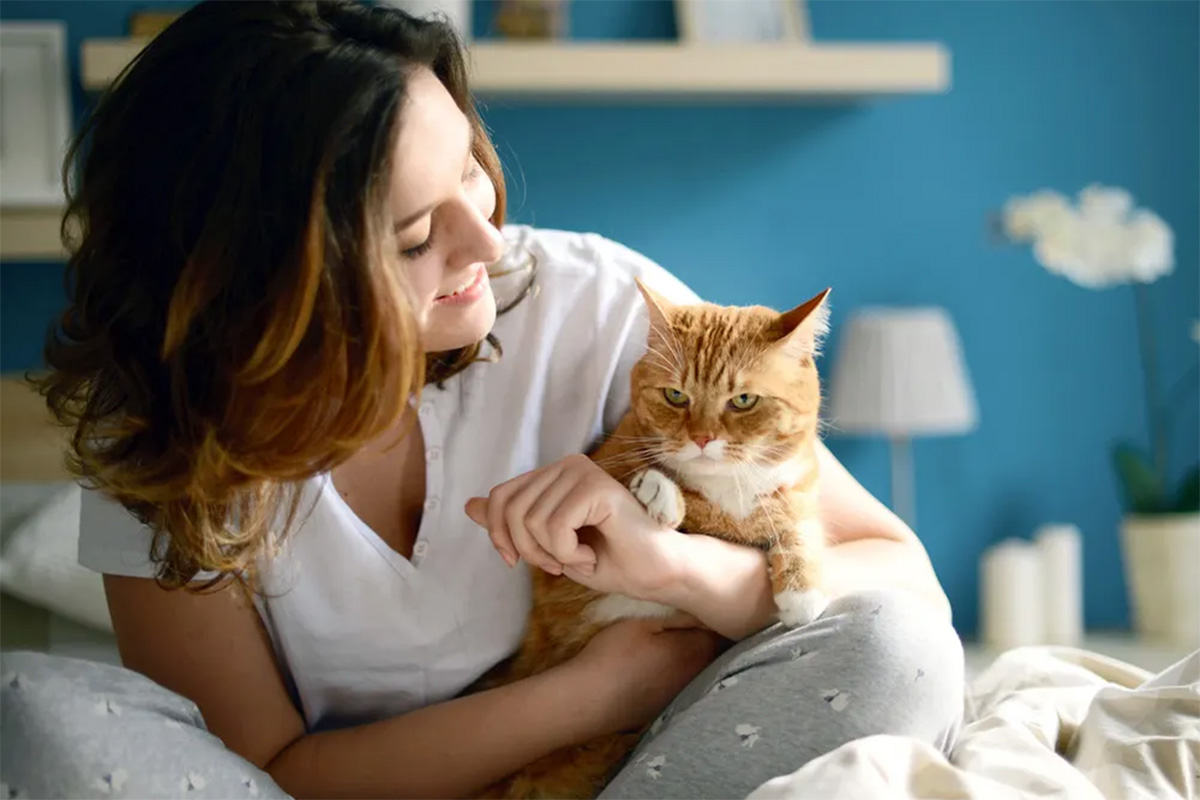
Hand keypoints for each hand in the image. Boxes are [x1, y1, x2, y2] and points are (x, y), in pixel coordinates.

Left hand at [464, 454, 683, 599]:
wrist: (656, 574)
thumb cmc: (609, 560)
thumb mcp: (548, 545)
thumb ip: (512, 522)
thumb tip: (468, 505)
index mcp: (553, 474)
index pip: (500, 497)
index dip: (500, 535)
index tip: (518, 562)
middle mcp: (566, 464)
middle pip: (510, 510)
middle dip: (528, 551)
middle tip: (560, 564)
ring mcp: (582, 471)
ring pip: (531, 522)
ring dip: (552, 556)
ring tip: (581, 558)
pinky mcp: (596, 486)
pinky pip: (555, 527)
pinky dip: (568, 554)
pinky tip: (591, 554)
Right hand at [568, 615, 722, 733]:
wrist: (588, 699)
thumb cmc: (614, 653)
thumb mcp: (643, 623)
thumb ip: (678, 618)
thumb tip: (702, 613)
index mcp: (695, 651)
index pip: (717, 631)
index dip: (709, 617)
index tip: (699, 606)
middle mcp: (697, 675)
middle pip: (712, 651)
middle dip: (704, 637)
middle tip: (687, 621)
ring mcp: (683, 695)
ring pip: (697, 669)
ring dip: (691, 657)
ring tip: (672, 644)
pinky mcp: (668, 708)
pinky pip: (682, 685)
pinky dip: (677, 674)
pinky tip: (658, 669)